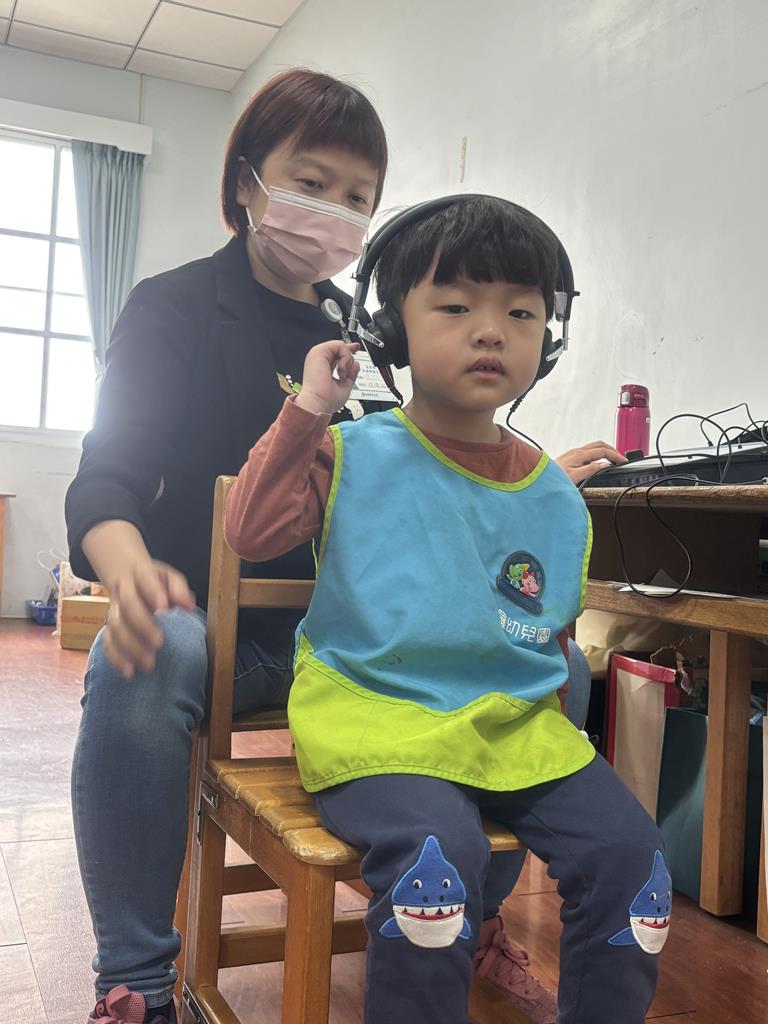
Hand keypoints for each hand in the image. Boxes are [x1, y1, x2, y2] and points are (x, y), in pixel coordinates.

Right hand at [103, 556, 194, 678]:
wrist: (127, 577)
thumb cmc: (155, 581)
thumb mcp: (169, 577)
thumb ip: (178, 588)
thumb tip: (188, 605)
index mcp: (139, 574)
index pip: (145, 580)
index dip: (152, 593)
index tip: (164, 609)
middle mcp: (123, 591)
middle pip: (127, 606)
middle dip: (142, 625)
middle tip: (159, 643)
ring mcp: (113, 610)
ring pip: (115, 627)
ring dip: (131, 647)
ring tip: (149, 663)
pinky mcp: (109, 627)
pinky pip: (107, 642)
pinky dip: (116, 659)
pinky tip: (129, 672)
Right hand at [295, 341, 360, 416]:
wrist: (317, 403)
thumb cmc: (326, 400)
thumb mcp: (345, 385)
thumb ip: (351, 374)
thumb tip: (356, 363)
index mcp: (323, 367)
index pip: (336, 354)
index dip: (347, 350)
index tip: (356, 348)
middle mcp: (319, 360)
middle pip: (339, 347)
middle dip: (349, 354)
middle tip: (352, 361)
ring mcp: (318, 354)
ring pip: (341, 346)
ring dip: (347, 361)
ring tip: (342, 375)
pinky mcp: (319, 351)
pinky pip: (340, 346)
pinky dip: (346, 358)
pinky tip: (341, 371)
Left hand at [556, 440, 626, 483]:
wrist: (537, 479)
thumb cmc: (552, 479)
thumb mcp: (573, 477)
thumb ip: (590, 470)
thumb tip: (604, 465)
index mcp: (578, 455)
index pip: (602, 450)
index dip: (615, 455)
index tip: (623, 461)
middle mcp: (575, 452)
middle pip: (599, 444)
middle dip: (612, 449)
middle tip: (620, 458)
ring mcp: (572, 454)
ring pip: (593, 447)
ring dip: (605, 451)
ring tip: (613, 459)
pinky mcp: (570, 458)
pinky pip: (588, 452)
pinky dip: (597, 454)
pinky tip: (598, 462)